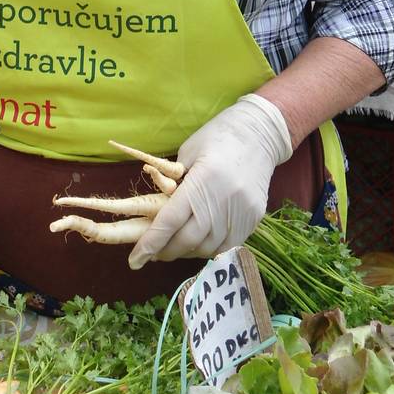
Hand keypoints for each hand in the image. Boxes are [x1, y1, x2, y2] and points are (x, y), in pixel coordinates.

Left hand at [128, 94, 292, 267]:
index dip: (151, 243)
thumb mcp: (188, 154)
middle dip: (166, 251)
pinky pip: (227, 246)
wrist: (258, 133)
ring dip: (187, 252)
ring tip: (174, 247)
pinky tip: (198, 243)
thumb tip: (159, 214)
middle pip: (188, 240)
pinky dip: (208, 249)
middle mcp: (223, 201)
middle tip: (152, 253)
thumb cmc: (216, 137)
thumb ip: (175, 184)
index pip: (171, 220)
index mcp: (203, 180)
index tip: (135, 260)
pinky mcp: (253, 219)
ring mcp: (241, 213)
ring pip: (207, 248)